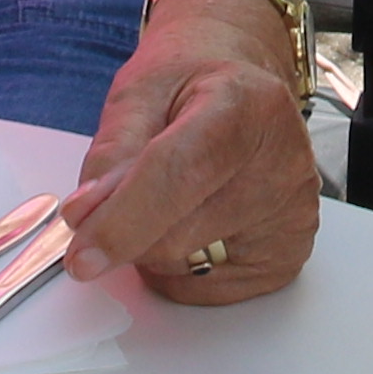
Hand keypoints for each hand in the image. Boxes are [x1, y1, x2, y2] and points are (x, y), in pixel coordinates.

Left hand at [59, 0, 315, 305]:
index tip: (81, 256)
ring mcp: (292, 216)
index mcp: (244, 106)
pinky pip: (204, 288)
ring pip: (184, 267)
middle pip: (176, 236)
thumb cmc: (190, 84)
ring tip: (171, 194)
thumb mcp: (137, 94)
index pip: (179, 176)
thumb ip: (110, 155)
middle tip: (117, 194)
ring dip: (152, 246)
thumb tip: (87, 222)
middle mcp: (282, 165)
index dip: (122, 221)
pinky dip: (180, 264)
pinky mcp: (287, 255)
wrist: (241, 89)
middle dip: (125, 229)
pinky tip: (194, 221)